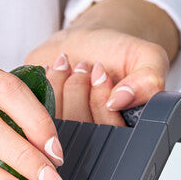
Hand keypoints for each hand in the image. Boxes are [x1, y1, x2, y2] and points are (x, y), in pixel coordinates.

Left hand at [26, 26, 170, 125]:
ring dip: (59, 84)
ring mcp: (61, 133)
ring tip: (70, 65)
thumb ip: (148, 81)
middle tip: (86, 66)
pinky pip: (32, 113)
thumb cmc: (116, 53)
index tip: (101, 73)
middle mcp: (91, 139)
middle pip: (78, 128)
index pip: (109, 134)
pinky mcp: (36, 121)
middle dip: (78, 88)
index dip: (101, 101)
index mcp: (121, 134)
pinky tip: (52, 71)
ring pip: (54, 122)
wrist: (85, 40)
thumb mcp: (147, 59)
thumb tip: (120, 100)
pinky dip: (41, 86)